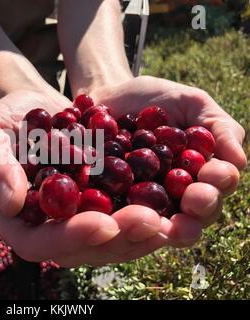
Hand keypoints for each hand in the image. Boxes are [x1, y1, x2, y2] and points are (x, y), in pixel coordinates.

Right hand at [0, 89, 171, 266]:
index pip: (35, 242)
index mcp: (14, 217)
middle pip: (78, 250)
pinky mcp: (98, 206)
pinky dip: (146, 218)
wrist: (39, 109)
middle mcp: (45, 227)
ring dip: (138, 235)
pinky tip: (170, 209)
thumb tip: (11, 202)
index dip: (68, 238)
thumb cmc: (8, 118)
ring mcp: (74, 219)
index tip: (103, 223)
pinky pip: (122, 221)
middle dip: (115, 240)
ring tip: (169, 220)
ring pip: (106, 243)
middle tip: (149, 222)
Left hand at [87, 75, 246, 249]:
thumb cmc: (152, 100)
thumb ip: (219, 127)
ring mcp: (144, 203)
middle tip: (195, 200)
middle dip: (200, 207)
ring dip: (172, 227)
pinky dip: (127, 219)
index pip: (217, 185)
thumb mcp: (191, 103)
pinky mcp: (113, 204)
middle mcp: (176, 194)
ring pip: (163, 223)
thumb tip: (240, 162)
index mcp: (199, 173)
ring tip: (170, 225)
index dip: (219, 182)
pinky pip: (122, 217)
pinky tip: (128, 220)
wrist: (107, 97)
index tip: (213, 173)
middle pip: (196, 213)